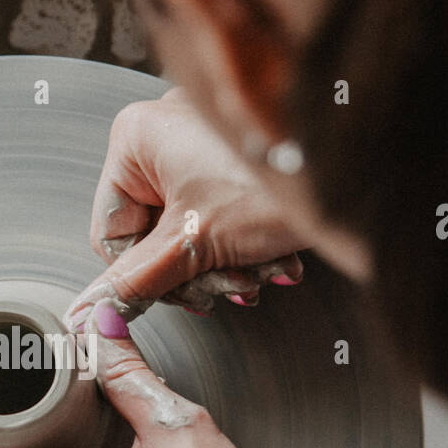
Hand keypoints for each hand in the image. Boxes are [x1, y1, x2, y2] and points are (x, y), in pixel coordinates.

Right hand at [65, 88, 308, 329]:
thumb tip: (92, 314)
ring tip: (257, 272)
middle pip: (155, 235)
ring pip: (191, 232)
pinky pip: (221, 214)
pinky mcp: (238, 158)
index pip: (113, 233)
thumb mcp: (192, 246)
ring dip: (225, 265)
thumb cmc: (274, 187)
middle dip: (197, 271)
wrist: (355, 177)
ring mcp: (204, 142)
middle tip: (227, 282)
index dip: (146, 274)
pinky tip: (274, 260)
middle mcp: (165, 132)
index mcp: (135, 139)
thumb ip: (134, 283)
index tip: (177, 291)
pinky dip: (245, 245)